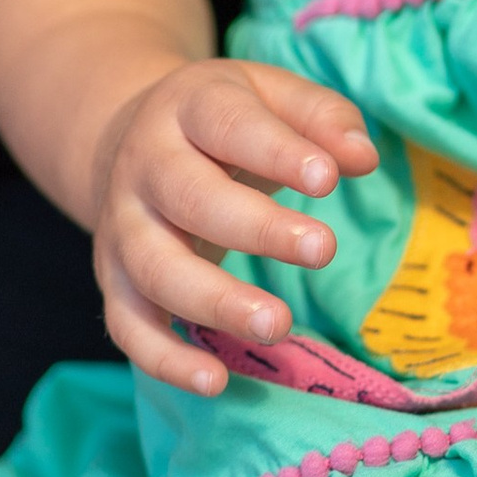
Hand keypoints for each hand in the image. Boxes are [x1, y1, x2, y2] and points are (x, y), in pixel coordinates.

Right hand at [92, 57, 375, 393]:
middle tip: (323, 250)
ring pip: (156, 270)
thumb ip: (322, 119)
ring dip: (215, 303)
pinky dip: (164, 358)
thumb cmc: (226, 121)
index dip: (277, 152)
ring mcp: (122, 227)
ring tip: (278, 325)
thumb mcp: (271, 94)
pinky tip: (215, 381)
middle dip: (257, 229)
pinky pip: (128, 325)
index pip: (229, 125)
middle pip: (191, 199)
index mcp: (188, 107)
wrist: (131, 139)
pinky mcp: (113, 281)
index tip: (328, 179)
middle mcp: (144, 166)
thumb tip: (363, 157)